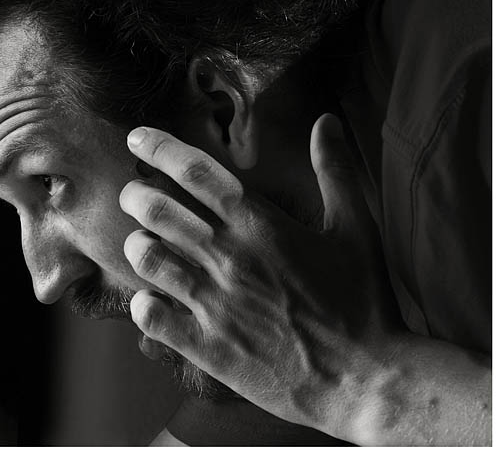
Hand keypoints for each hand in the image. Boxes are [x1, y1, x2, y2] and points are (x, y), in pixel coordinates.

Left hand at [120, 114, 401, 435]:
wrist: (365, 379)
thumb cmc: (363, 300)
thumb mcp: (357, 228)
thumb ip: (335, 171)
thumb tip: (325, 120)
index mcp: (260, 225)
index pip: (194, 171)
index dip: (158, 147)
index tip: (136, 138)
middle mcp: (228, 258)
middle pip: (156, 210)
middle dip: (135, 195)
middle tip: (134, 195)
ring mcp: (213, 304)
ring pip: (146, 258)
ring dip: (137, 245)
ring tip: (143, 245)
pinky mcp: (207, 346)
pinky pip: (150, 316)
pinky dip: (141, 303)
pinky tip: (151, 300)